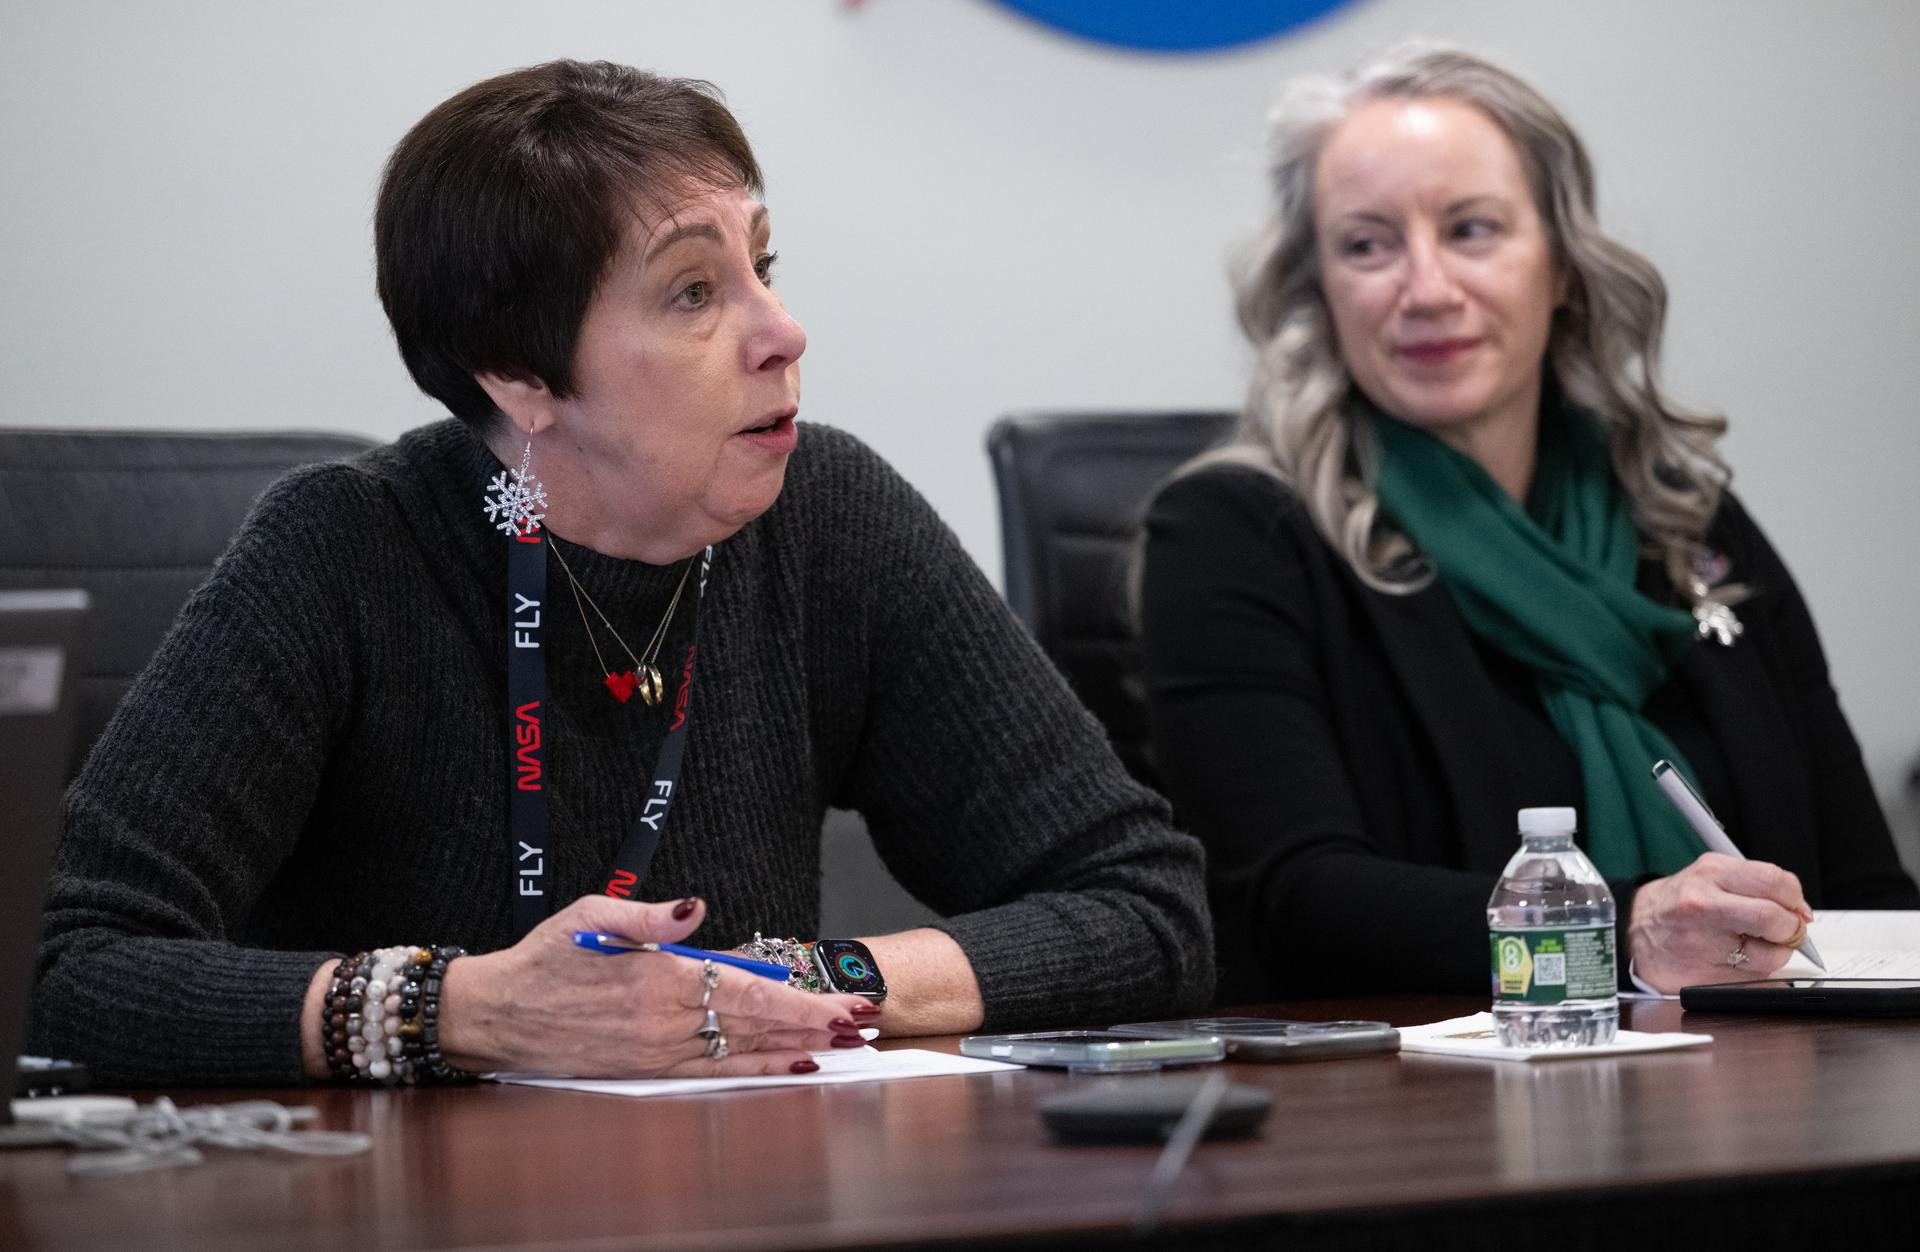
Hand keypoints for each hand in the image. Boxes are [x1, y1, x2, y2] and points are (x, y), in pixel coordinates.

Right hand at [436, 895, 878, 1076]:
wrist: (496, 1012)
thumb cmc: (546, 956)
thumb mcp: (593, 914)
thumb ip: (649, 913)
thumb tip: (693, 906)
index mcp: (658, 976)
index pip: (748, 989)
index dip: (800, 999)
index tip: (841, 1002)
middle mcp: (664, 1020)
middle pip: (756, 1022)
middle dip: (814, 1024)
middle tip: (863, 1023)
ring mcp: (657, 1050)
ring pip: (741, 1050)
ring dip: (796, 1048)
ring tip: (842, 1047)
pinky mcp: (646, 1069)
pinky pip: (713, 1073)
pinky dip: (755, 1071)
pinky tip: (789, 1068)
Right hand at [1627, 852, 1813, 993]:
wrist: (1634, 930)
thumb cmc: (1680, 904)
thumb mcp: (1712, 875)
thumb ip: (1756, 886)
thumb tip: (1801, 913)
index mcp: (1711, 874)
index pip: (1775, 882)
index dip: (1795, 901)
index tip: (1796, 911)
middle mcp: (1703, 906)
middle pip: (1774, 920)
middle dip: (1791, 931)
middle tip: (1784, 933)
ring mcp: (1701, 943)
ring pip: (1769, 956)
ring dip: (1772, 955)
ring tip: (1748, 947)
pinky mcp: (1703, 976)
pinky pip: (1753, 980)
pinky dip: (1753, 973)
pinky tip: (1732, 961)